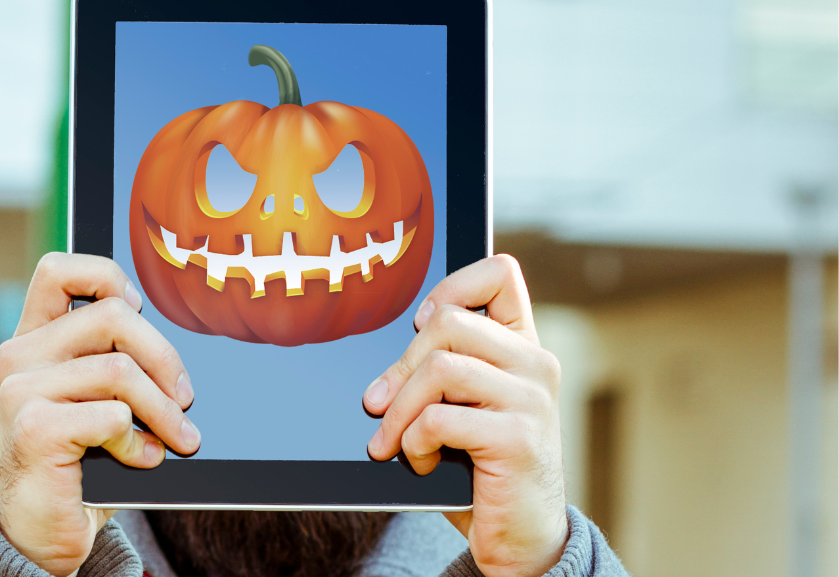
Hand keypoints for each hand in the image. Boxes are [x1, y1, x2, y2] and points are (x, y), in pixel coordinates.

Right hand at [0, 253, 200, 575]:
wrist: (41, 529)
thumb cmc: (79, 459)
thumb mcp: (96, 399)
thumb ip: (116, 360)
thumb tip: (173, 356)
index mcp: (33, 339)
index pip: (58, 270)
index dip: (107, 276)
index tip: (138, 309)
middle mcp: (19, 356)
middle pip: (113, 316)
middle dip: (164, 358)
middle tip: (185, 398)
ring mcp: (21, 391)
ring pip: (121, 371)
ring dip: (164, 410)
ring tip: (180, 437)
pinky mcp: (33, 428)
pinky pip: (113, 416)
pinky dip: (140, 442)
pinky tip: (143, 459)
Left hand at [363, 255, 567, 576]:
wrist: (519, 535)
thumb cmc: (480, 466)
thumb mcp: (462, 407)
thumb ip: (442, 371)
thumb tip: (384, 372)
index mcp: (523, 346)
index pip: (500, 273)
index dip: (451, 287)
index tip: (420, 325)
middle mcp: (535, 364)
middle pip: (448, 323)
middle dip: (400, 366)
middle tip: (378, 405)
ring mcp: (532, 400)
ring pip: (438, 368)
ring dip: (399, 410)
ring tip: (393, 441)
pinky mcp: (518, 439)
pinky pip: (439, 418)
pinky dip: (413, 442)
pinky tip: (418, 461)